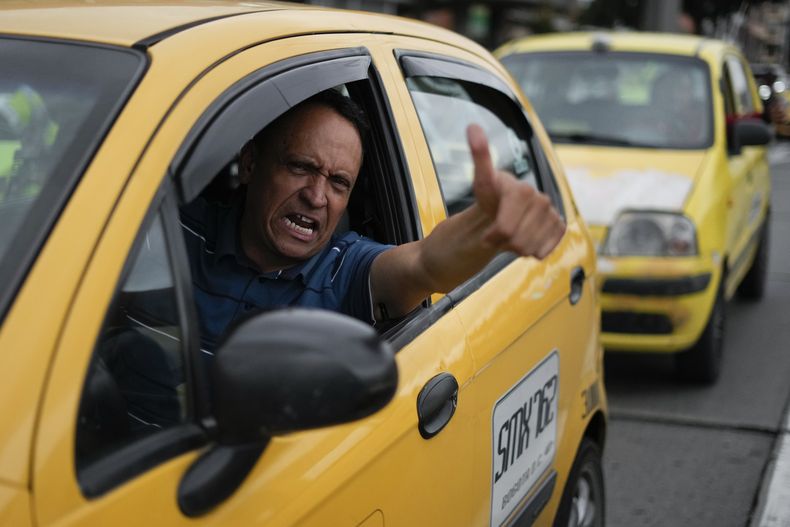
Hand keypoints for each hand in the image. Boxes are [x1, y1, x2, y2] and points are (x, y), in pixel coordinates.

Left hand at [467, 124, 565, 258]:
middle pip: (517, 241)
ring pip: (530, 248)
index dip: (493, 235)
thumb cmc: (490, 196)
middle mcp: (541, 200)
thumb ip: (479, 156)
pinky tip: (525, 236)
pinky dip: (531, 250)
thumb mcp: (481, 180)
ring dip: (516, 246)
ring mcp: (552, 214)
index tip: (487, 233)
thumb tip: (472, 126)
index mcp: (521, 190)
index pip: (505, 229)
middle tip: (497, 230)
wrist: (504, 209)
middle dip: (503, 241)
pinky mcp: (560, 227)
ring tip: (511, 231)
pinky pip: (544, 251)